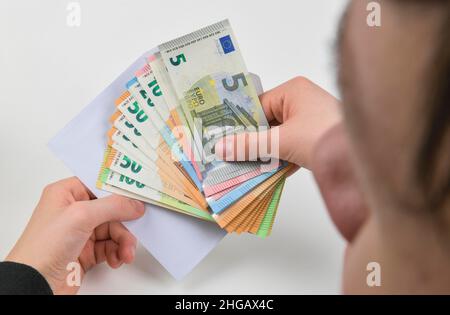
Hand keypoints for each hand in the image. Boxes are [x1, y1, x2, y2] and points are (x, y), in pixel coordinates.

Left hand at [5, 177, 144, 294]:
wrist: (34, 284)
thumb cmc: (43, 247)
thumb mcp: (80, 216)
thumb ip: (112, 206)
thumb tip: (134, 204)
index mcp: (66, 194)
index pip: (99, 184)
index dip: (119, 189)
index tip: (138, 195)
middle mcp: (73, 211)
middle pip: (111, 209)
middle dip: (125, 223)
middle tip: (134, 230)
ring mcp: (81, 232)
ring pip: (114, 230)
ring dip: (123, 241)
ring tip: (125, 253)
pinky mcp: (87, 251)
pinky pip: (112, 247)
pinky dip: (118, 252)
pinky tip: (117, 259)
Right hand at [214, 77, 341, 170]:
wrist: (361, 160)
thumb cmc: (322, 137)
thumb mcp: (280, 141)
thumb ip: (248, 144)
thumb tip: (221, 147)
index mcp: (293, 90)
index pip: (258, 106)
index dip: (241, 124)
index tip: (225, 140)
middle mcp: (303, 101)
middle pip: (267, 122)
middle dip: (253, 141)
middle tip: (232, 156)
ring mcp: (312, 120)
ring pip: (278, 136)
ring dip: (266, 152)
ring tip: (246, 166)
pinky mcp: (317, 137)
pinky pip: (291, 145)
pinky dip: (281, 158)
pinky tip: (267, 171)